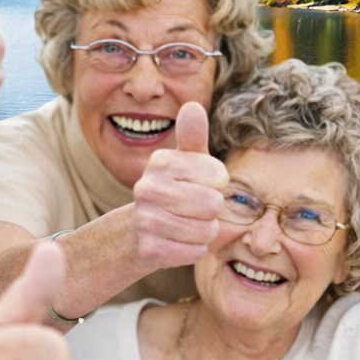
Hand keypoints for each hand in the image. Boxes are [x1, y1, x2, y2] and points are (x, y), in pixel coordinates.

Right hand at [132, 102, 228, 267]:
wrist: (141, 229)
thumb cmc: (175, 188)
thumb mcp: (186, 161)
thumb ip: (193, 136)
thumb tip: (192, 106)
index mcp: (160, 162)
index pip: (218, 176)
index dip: (217, 184)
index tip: (200, 184)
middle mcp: (146, 189)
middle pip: (212, 204)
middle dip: (212, 210)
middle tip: (195, 209)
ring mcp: (144, 221)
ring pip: (205, 231)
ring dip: (204, 231)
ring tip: (187, 224)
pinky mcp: (149, 250)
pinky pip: (194, 252)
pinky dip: (193, 250)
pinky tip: (178, 242)